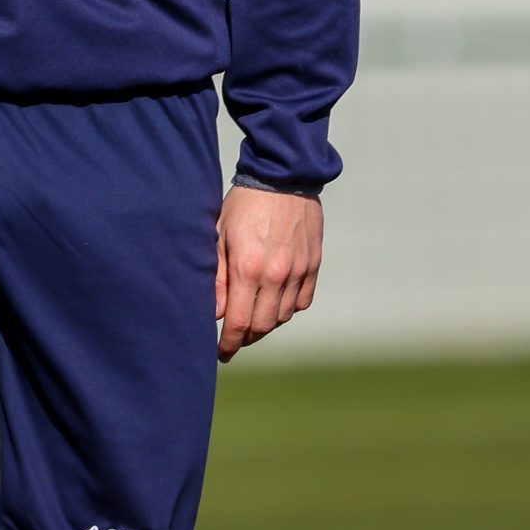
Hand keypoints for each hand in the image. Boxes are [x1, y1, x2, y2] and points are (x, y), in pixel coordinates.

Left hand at [215, 184, 321, 361]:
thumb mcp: (219, 235)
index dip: (228, 344)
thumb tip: (215, 314)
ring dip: (266, 323)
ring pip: (283, 317)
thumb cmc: (243, 204)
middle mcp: (276, 274)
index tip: (221, 353)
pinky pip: (302, 301)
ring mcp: (298, 271)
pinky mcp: (313, 264)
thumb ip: (216, 278)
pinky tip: (275, 301)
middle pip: (262, 326)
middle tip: (234, 337)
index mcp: (247, 267)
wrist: (284, 176)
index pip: (238, 322)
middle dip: (245, 337)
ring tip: (252, 318)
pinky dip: (288, 308)